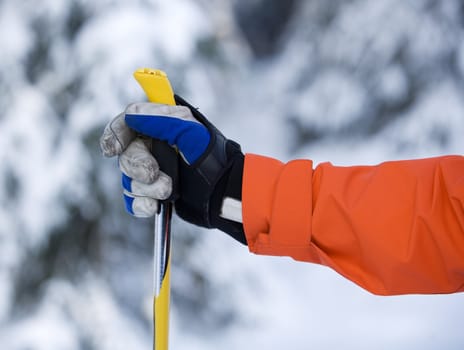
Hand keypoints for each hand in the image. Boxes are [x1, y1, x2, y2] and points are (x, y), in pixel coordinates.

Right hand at [100, 96, 245, 243]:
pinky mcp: (154, 194)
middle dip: (138, 166)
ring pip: (129, 179)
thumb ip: (162, 119)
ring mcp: (153, 171)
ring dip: (146, 187)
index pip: (127, 123)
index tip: (113, 148)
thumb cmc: (212, 158)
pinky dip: (141, 205)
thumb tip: (131, 114)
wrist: (223, 193)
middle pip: (126, 154)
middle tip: (155, 173)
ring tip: (169, 190)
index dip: (115, 134)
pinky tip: (154, 207)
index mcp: (161, 126)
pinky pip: (133, 200)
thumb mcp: (191, 133)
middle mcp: (154, 147)